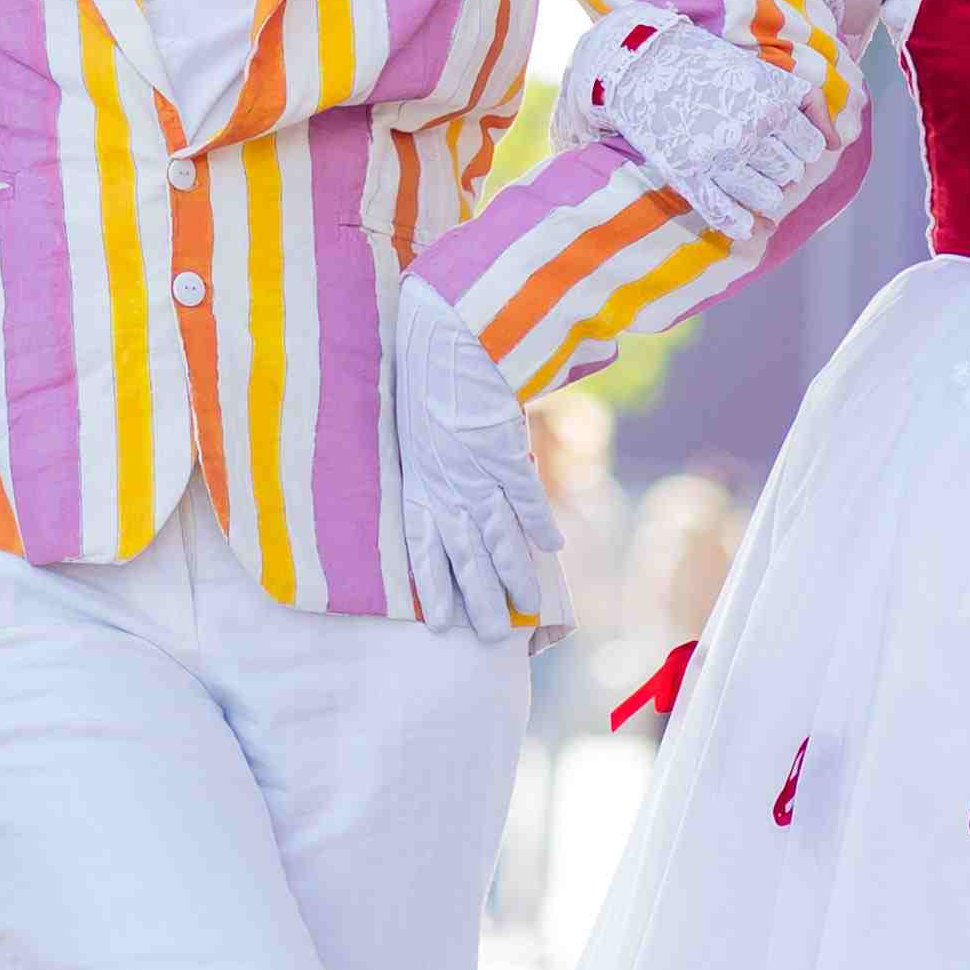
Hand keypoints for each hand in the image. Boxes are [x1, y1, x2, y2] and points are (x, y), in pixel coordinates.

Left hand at [392, 272, 569, 644]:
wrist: (444, 332)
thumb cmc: (424, 373)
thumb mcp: (416, 424)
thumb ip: (430, 460)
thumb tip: (445, 484)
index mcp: (417, 479)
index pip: (421, 547)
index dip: (432, 587)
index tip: (440, 624)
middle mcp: (444, 482)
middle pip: (464, 555)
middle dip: (478, 599)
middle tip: (493, 636)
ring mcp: (475, 469)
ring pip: (498, 536)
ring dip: (514, 576)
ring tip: (527, 608)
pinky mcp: (504, 449)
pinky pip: (524, 495)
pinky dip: (538, 523)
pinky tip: (552, 547)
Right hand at [566, 12, 841, 241]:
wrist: (644, 64)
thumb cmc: (709, 66)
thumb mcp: (766, 72)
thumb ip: (809, 104)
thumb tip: (835, 144)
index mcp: (771, 105)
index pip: (812, 149)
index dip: (802, 148)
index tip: (784, 141)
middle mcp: (748, 135)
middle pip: (791, 176)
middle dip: (782, 169)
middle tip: (761, 157)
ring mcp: (716, 159)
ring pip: (767, 199)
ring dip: (765, 194)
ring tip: (750, 179)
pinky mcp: (687, 176)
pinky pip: (727, 217)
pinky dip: (743, 226)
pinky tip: (748, 225)